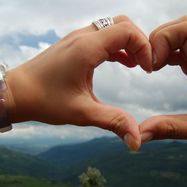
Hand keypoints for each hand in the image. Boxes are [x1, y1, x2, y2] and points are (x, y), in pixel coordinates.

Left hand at [5, 15, 151, 149]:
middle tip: (146, 65)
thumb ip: (114, 122)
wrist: (17, 93)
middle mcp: (83, 37)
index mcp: (86, 48)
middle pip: (123, 24)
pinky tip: (125, 63)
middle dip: (140, 42)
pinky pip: (104, 37)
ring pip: (114, 28)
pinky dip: (119, 47)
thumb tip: (137, 140)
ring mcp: (79, 39)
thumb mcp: (83, 113)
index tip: (148, 69)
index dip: (144, 47)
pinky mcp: (76, 45)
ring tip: (138, 65)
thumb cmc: (45, 100)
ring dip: (130, 43)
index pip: (127, 31)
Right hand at [140, 16, 186, 148]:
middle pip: (181, 27)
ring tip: (150, 68)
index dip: (164, 39)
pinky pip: (181, 51)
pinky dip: (166, 55)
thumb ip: (171, 129)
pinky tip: (158, 69)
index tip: (152, 66)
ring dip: (161, 46)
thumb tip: (141, 133)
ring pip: (180, 36)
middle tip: (147, 65)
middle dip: (158, 40)